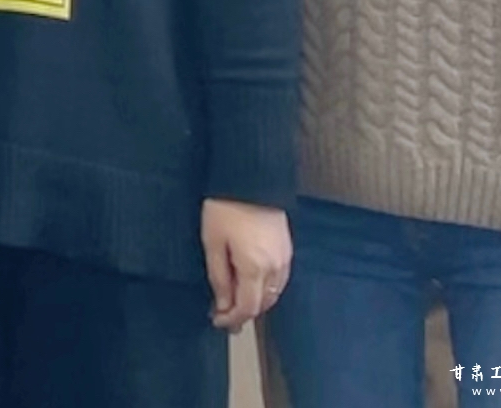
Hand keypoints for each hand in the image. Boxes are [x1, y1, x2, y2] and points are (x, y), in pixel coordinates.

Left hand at [203, 198, 291, 331]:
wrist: (250, 180)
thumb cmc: (224, 209)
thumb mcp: (212, 243)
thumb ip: (219, 277)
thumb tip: (223, 304)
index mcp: (255, 268)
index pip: (248, 307)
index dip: (233, 318)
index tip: (217, 321)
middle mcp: (275, 268)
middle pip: (263, 304)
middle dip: (244, 313)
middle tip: (223, 316)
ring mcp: (285, 259)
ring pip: (273, 293)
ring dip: (256, 302)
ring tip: (234, 302)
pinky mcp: (287, 249)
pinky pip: (279, 280)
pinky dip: (265, 289)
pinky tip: (251, 285)